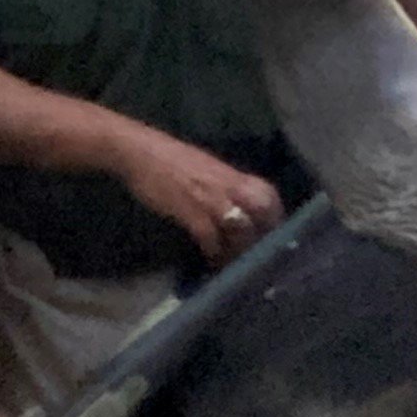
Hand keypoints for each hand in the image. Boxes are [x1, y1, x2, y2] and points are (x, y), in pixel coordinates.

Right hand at [115, 129, 283, 267]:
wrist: (140, 152)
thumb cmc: (172, 161)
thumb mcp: (208, 170)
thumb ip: (226, 187)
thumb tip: (240, 208)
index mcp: (232, 174)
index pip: (268, 193)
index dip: (276, 215)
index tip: (274, 234)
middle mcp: (227, 185)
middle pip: (262, 211)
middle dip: (265, 234)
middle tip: (259, 255)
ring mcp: (211, 198)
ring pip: (240, 227)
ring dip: (240, 250)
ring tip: (235, 264)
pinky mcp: (191, 210)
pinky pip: (211, 236)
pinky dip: (214, 251)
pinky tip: (211, 259)